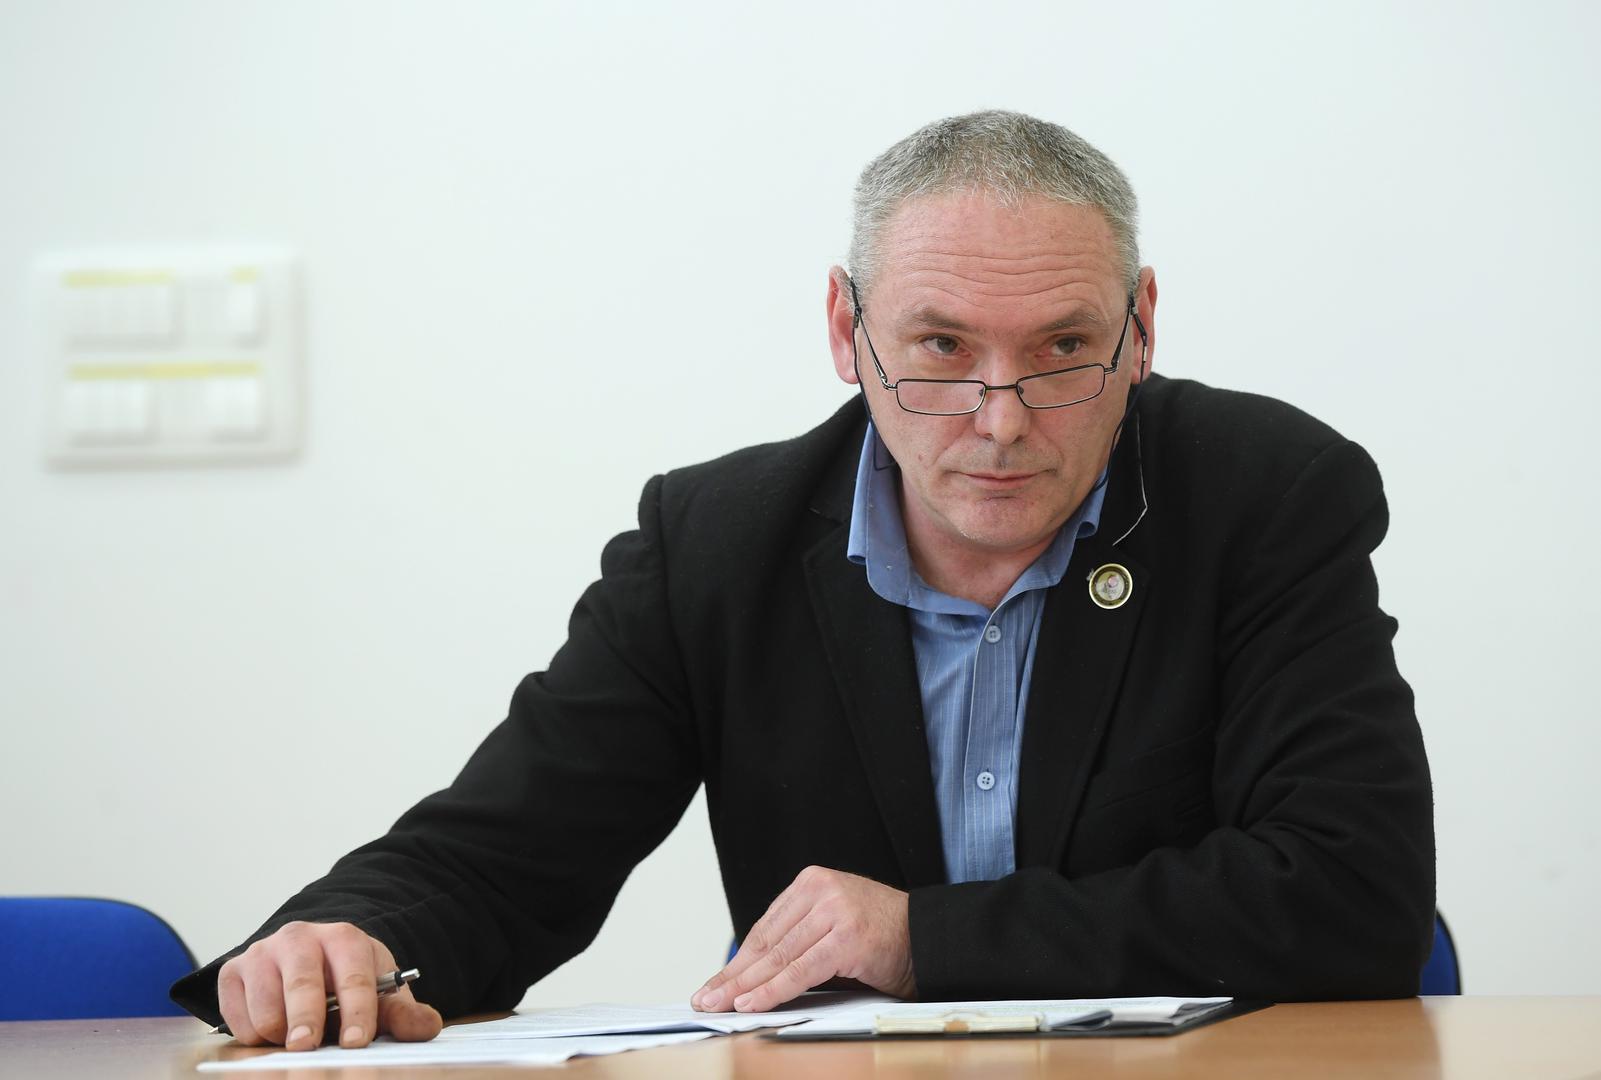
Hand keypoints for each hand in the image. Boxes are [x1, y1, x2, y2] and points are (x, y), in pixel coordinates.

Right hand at [216, 921, 441, 1049]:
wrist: (304, 962)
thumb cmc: (347, 982)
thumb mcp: (379, 994)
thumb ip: (402, 1014)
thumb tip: (427, 1027)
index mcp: (344, 939)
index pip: (354, 977)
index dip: (357, 1012)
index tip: (355, 1043)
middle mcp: (300, 937)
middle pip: (303, 985)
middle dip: (307, 1021)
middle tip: (307, 1048)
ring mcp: (262, 951)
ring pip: (266, 1005)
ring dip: (280, 1034)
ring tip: (297, 1036)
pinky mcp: (232, 971)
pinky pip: (237, 1016)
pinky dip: (253, 1035)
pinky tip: (271, 1028)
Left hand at [690, 866, 915, 1012]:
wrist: (928, 938)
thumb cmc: (881, 938)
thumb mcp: (832, 926)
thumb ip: (798, 939)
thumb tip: (751, 974)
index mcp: (812, 882)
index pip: (764, 928)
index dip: (737, 961)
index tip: (716, 982)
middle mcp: (820, 890)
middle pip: (766, 942)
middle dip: (733, 976)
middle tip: (705, 998)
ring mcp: (834, 911)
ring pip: (778, 957)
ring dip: (745, 987)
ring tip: (720, 1004)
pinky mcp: (846, 937)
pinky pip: (800, 971)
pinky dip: (773, 990)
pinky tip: (752, 1003)